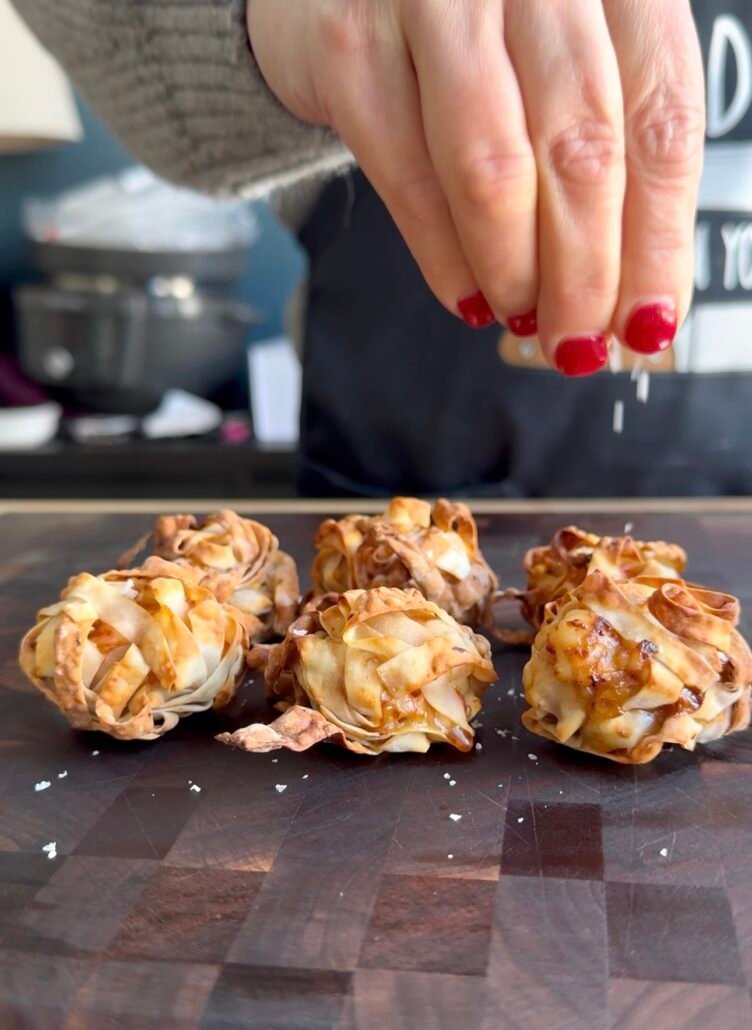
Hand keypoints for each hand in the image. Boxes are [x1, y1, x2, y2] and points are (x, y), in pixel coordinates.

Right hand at [248, 0, 704, 375]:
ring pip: (493, 170)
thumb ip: (609, 155)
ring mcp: (434, 1)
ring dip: (513, 270)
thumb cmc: (474, 25)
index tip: (647, 318)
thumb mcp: (566, 61)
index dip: (657, 238)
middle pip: (581, 151)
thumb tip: (635, 295)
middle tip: (577, 339)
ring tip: (522, 314)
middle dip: (584, 273)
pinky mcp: (355, 47)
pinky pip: (408, 178)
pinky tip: (467, 296)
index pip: (661, 118)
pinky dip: (443, 256)